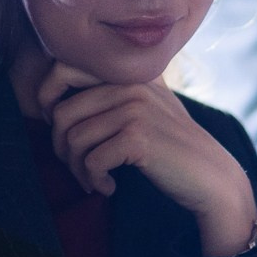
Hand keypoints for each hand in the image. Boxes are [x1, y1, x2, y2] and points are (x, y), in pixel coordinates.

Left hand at [32, 61, 256, 256]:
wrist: (210, 176)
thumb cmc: (170, 148)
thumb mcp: (145, 107)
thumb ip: (110, 94)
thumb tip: (50, 104)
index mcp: (128, 72)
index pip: (62, 69)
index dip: (47, 101)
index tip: (61, 130)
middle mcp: (130, 83)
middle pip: (62, 113)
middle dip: (61, 147)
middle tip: (77, 166)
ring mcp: (135, 108)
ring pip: (73, 139)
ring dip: (77, 169)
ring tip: (95, 180)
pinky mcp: (138, 137)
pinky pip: (91, 161)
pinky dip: (94, 181)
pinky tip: (109, 188)